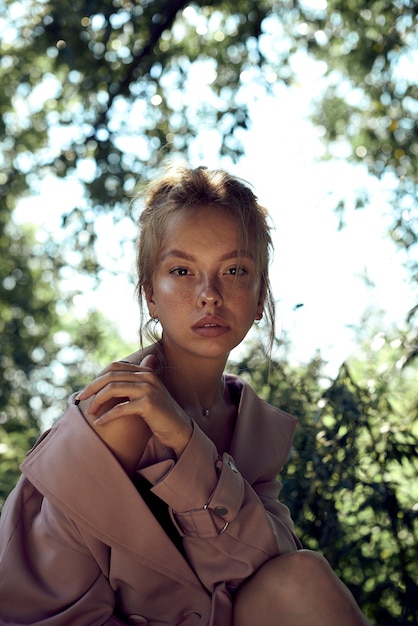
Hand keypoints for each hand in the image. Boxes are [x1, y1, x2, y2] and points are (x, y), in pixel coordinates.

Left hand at [75, 355, 192, 472]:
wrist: (179, 429)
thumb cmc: (160, 413)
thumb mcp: (148, 393)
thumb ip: (136, 381)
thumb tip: (122, 370)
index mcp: (145, 371)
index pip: (115, 366)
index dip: (98, 377)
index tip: (87, 390)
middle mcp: (147, 377)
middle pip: (111, 376)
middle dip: (92, 387)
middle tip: (80, 399)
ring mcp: (148, 389)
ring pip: (113, 389)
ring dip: (97, 401)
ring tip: (90, 412)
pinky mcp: (148, 404)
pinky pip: (120, 408)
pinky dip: (107, 416)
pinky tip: (99, 423)